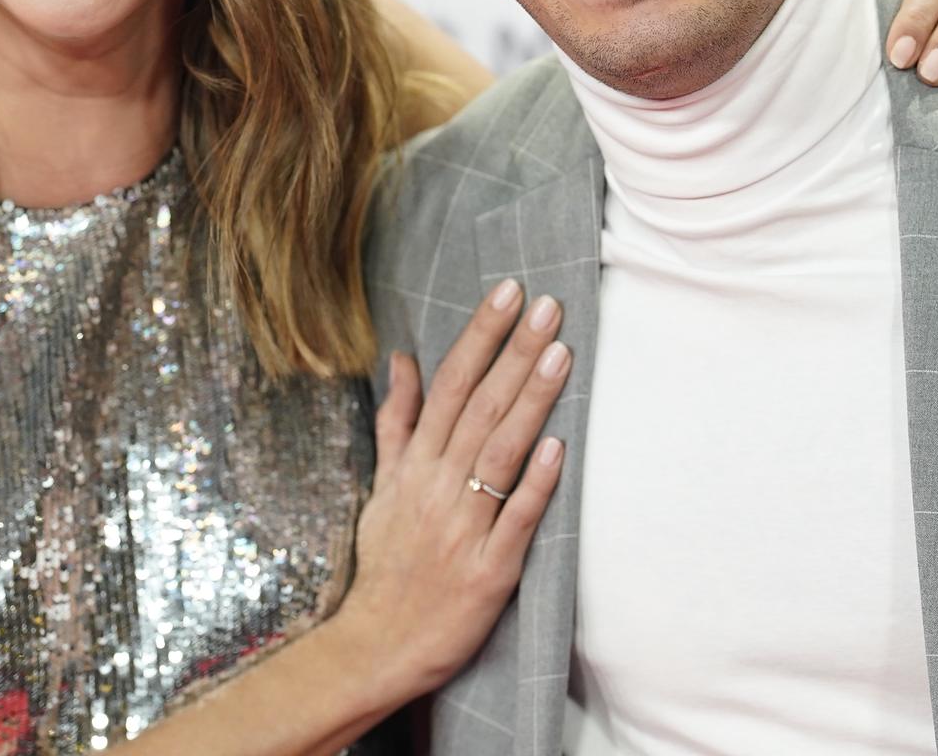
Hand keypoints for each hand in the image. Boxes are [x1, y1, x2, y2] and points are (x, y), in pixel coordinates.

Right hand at [334, 280, 569, 704]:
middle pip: (479, 406)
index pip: (449, 384)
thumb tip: (403, 360)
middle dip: (515, 351)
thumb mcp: (383, 487)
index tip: (509, 292)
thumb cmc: (386, 563)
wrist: (376, 645)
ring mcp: (464, 527)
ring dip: (531, 400)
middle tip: (549, 304)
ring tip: (560, 352)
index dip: (481, 335)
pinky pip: (515, 519)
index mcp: (415, 465)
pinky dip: (535, 482)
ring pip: (499, 451)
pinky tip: (558, 445)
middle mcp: (437, 487)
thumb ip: (397, 423)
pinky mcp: (490, 570)